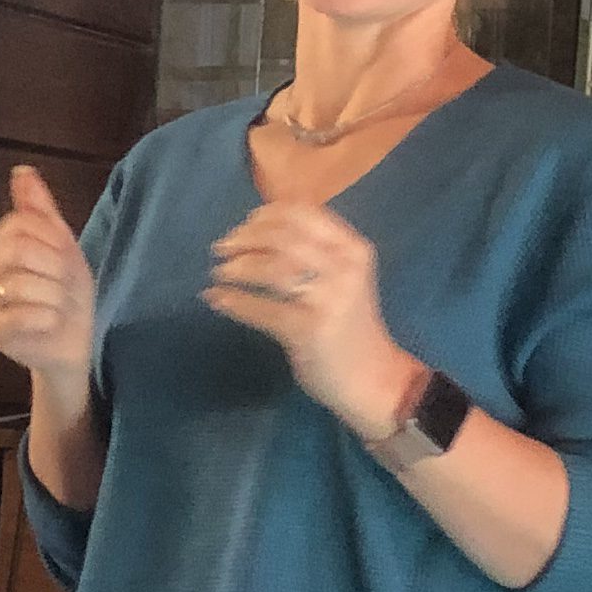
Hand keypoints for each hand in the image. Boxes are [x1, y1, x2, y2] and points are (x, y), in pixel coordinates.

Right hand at [0, 165, 95, 388]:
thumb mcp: (63, 246)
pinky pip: (22, 314)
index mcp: (0, 245)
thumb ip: (40, 210)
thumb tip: (22, 170)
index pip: (23, 223)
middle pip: (20, 250)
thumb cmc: (66, 294)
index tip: (66, 260)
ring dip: (57, 297)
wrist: (73, 343)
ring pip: (23, 284)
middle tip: (64, 287)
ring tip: (59, 308)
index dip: (54, 240)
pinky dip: (48, 318)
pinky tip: (51, 324)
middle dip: (56, 269)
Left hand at [204, 199, 414, 436]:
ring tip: (220, 273)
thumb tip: (256, 229)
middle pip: (283, 237)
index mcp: (352, 248)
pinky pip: (262, 309)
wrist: (374, 379)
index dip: (265, 215)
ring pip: (272, 268)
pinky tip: (217, 299)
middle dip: (245, 239)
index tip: (243, 226)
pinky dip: (234, 302)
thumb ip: (314, 251)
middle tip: (222, 248)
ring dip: (237, 268)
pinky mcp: (309, 331)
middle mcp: (344, 268)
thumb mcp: (344, 277)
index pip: (303, 212)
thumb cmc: (350, 325)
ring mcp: (329, 299)